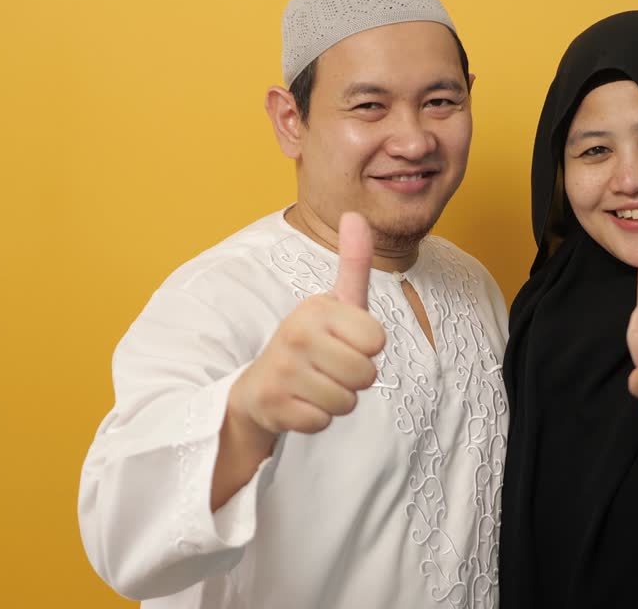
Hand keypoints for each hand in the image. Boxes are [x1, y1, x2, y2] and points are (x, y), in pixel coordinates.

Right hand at [229, 212, 386, 436]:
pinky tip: (300, 402)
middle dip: (355, 378)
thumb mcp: (336, 303)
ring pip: (347, 401)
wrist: (261, 385)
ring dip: (337, 399)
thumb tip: (355, 214)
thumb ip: (353, 262)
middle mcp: (295, 334)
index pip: (377, 340)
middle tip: (330, 367)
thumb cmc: (312, 342)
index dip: (367, 347)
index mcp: (316, 307)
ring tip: (315, 383)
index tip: (344, 341)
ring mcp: (282, 371)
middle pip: (366, 374)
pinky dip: (317, 418)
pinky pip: (324, 422)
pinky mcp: (273, 406)